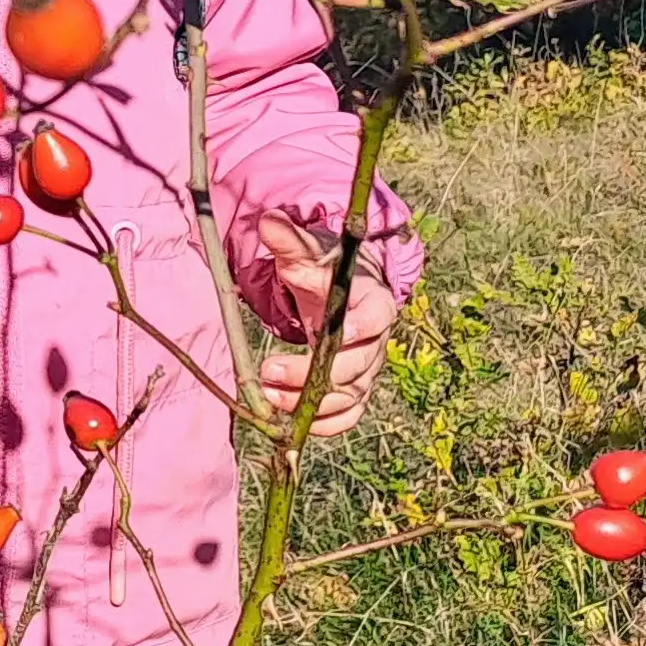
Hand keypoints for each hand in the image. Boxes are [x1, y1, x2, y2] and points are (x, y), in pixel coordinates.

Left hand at [254, 214, 400, 437]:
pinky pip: (349, 415)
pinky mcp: (354, 387)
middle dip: (315, 374)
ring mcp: (367, 367)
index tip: (323, 336)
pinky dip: (325, 424)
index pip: (375, 319)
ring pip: (350, 395)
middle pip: (358, 366)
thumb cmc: (326, 268)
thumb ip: (290, 240)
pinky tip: (294, 423)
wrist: (341, 288)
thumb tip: (269, 221)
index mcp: (374, 301)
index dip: (356, 329)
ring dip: (311, 404)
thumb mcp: (308, 252)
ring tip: (268, 396)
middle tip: (269, 371)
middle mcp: (376, 339)